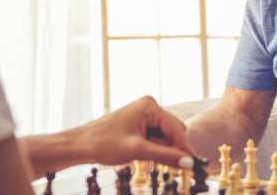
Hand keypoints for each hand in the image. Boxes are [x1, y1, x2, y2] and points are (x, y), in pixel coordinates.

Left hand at [79, 96, 194, 166]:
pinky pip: (155, 139)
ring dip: (163, 152)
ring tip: (151, 162)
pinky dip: (155, 151)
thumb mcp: (137, 150)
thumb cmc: (103, 143)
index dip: (186, 148)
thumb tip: (189, 163)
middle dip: (174, 150)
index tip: (196, 166)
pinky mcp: (139, 125)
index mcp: (150, 106)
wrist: (80, 145)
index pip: (177, 129)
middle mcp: (149, 107)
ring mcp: (144, 116)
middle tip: (182, 170)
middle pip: (173, 132)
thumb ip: (165, 155)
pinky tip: (147, 159)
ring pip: (165, 138)